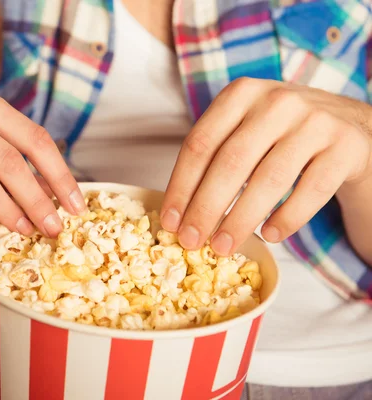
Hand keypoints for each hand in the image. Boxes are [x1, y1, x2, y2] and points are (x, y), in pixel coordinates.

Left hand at [160, 78, 371, 254]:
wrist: (351, 126)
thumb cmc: (282, 135)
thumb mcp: (246, 129)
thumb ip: (215, 158)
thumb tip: (180, 216)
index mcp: (241, 94)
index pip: (200, 144)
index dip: (181, 186)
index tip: (169, 222)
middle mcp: (277, 101)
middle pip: (230, 162)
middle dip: (205, 208)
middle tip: (190, 241)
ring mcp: (315, 121)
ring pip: (269, 179)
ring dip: (240, 219)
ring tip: (223, 246)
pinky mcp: (346, 146)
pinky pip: (311, 190)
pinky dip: (288, 217)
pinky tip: (270, 235)